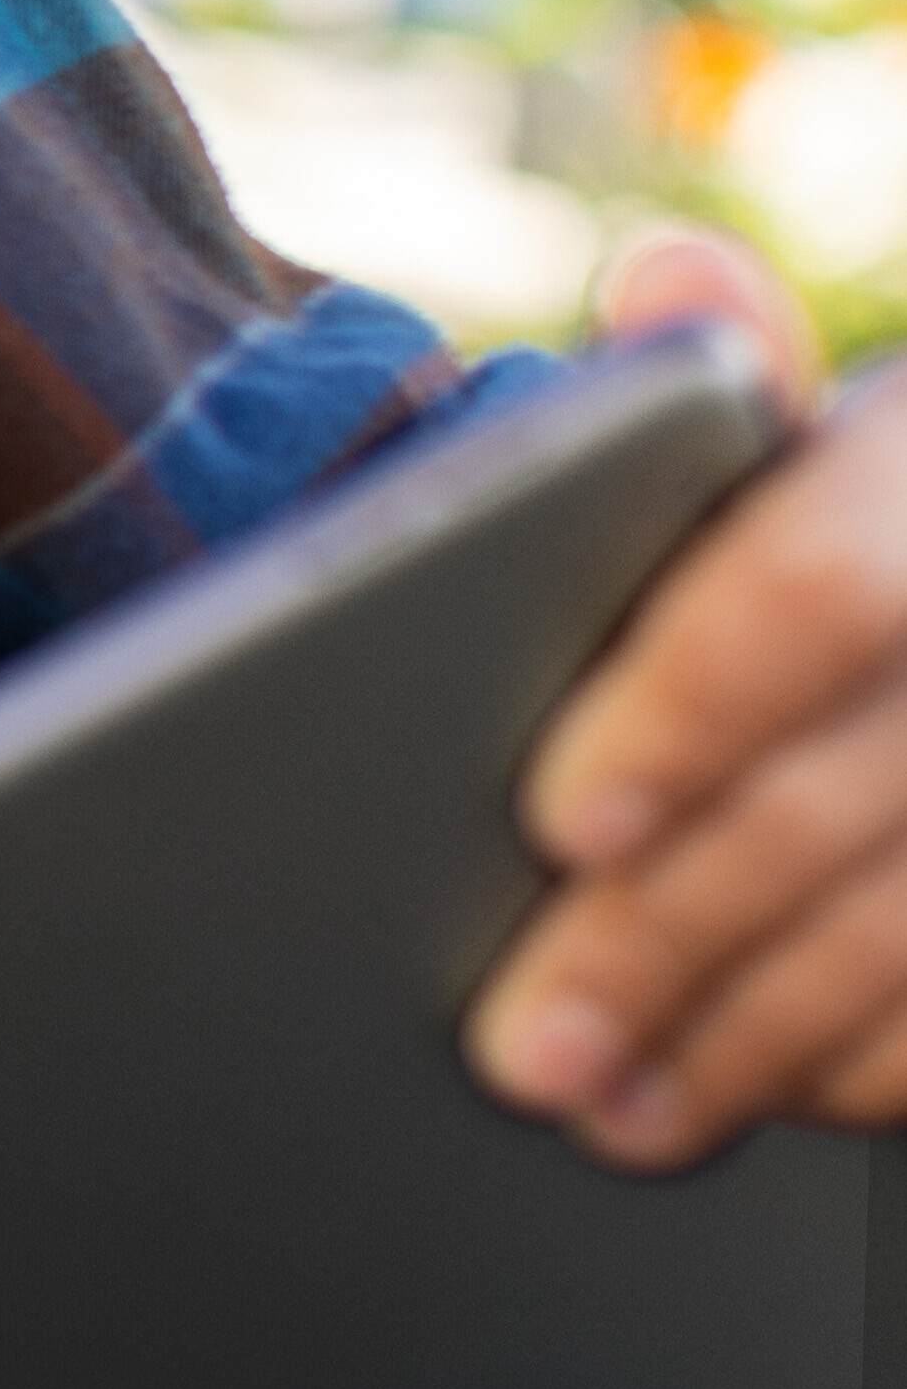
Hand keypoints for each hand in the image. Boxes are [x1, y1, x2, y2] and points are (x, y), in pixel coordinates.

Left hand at [475, 235, 906, 1167]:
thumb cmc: (883, 525)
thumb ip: (728, 384)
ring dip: (748, 1040)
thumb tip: (670, 279)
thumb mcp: (843, 439)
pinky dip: (866, 1066)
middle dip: (660, 940)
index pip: (808, 595)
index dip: (685, 711)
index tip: (560, 821)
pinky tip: (756, 1100)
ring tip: (603, 1109)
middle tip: (518, 1046)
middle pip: (827, 808)